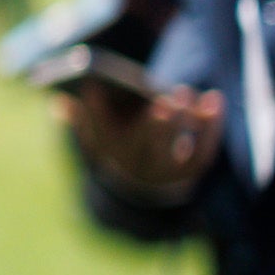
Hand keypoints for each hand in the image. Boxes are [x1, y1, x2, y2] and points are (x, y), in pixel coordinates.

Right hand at [58, 82, 222, 202]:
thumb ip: (80, 120)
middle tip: (164, 102)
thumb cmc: (117, 150)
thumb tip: (60, 102)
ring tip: (185, 93)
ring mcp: (168, 173)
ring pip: (179, 148)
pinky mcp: (192, 171)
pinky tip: (214, 100)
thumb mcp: (95, 139)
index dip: (96, 113)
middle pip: (149, 146)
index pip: (101, 136)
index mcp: (112, 158)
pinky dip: (212, 125)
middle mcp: (140, 169)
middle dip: (157, 125)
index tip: (93, 87)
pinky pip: (205, 149)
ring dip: (186, 121)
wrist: (144, 188)